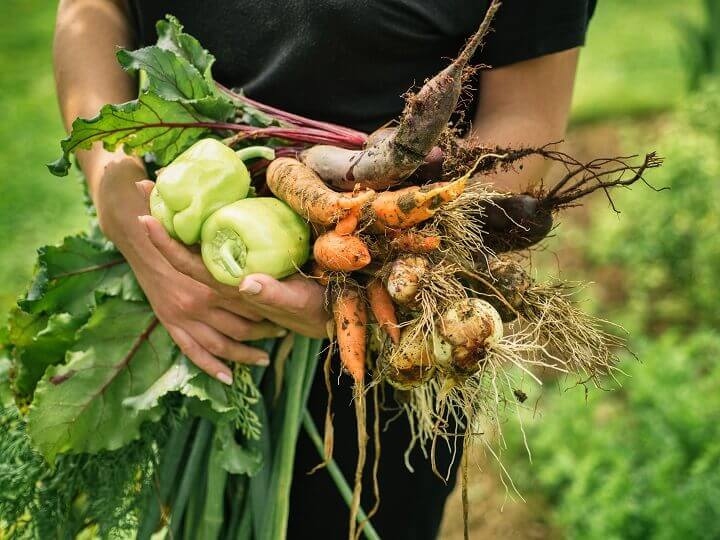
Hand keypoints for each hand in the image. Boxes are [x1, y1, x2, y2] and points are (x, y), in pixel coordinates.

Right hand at [94, 162, 282, 384]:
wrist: (137, 227)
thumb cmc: (183, 220)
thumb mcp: (212, 225)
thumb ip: (236, 240)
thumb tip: (265, 257)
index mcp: (214, 277)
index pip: (251, 302)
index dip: (270, 311)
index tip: (288, 314)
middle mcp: (200, 300)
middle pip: (243, 325)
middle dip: (265, 331)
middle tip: (283, 332)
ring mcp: (184, 316)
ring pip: (222, 344)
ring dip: (245, 353)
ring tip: (265, 357)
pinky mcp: (171, 324)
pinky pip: (194, 352)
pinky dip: (211, 367)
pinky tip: (228, 377)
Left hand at [136, 182, 329, 340]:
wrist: (324, 314)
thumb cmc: (310, 309)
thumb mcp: (295, 303)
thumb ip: (273, 295)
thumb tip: (246, 283)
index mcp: (228, 286)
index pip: (188, 264)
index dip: (165, 243)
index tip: (144, 217)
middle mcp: (224, 275)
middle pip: (184, 246)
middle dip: (162, 216)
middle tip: (143, 185)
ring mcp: (235, 265)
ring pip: (197, 240)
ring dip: (177, 214)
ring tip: (162, 186)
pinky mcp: (248, 258)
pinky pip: (218, 238)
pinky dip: (203, 218)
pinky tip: (199, 201)